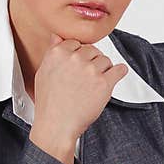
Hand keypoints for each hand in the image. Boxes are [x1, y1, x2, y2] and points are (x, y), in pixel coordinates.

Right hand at [29, 33, 128, 163]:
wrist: (57, 125)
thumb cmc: (49, 103)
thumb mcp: (43, 73)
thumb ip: (52, 53)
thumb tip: (57, 38)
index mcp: (58, 53)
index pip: (77, 43)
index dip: (79, 55)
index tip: (78, 66)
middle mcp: (75, 58)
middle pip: (93, 50)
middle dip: (92, 62)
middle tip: (86, 78)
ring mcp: (90, 70)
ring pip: (106, 60)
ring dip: (103, 70)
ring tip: (94, 84)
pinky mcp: (104, 83)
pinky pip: (120, 69)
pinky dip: (119, 73)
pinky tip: (113, 78)